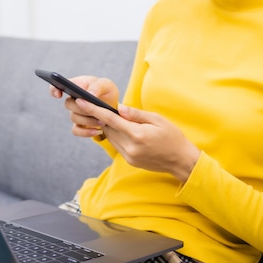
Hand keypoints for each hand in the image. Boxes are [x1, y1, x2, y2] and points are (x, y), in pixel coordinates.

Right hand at [49, 76, 118, 138]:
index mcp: (76, 85)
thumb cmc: (106, 91)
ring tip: (102, 121)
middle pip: (68, 104)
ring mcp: (75, 113)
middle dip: (82, 108)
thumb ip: (98, 86)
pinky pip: (76, 131)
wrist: (112, 106)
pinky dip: (86, 132)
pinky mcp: (79, 125)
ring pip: (74, 118)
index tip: (59, 94)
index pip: (57, 86)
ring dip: (88, 120)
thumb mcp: (106, 85)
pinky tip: (98, 131)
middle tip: (96, 110)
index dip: (54, 90)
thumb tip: (89, 94)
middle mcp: (72, 99)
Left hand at [74, 99, 200, 182]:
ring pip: (110, 137)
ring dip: (109, 127)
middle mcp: (130, 147)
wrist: (181, 160)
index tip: (81, 102)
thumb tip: (119, 108)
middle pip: (108, 128)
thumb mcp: (157, 120)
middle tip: (99, 105)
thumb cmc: (172, 136)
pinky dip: (116, 135)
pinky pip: (117, 145)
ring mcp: (129, 156)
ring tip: (114, 117)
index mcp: (137, 135)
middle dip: (101, 117)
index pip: (109, 119)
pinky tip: (123, 130)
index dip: (93, 110)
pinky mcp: (129, 161)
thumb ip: (136, 114)